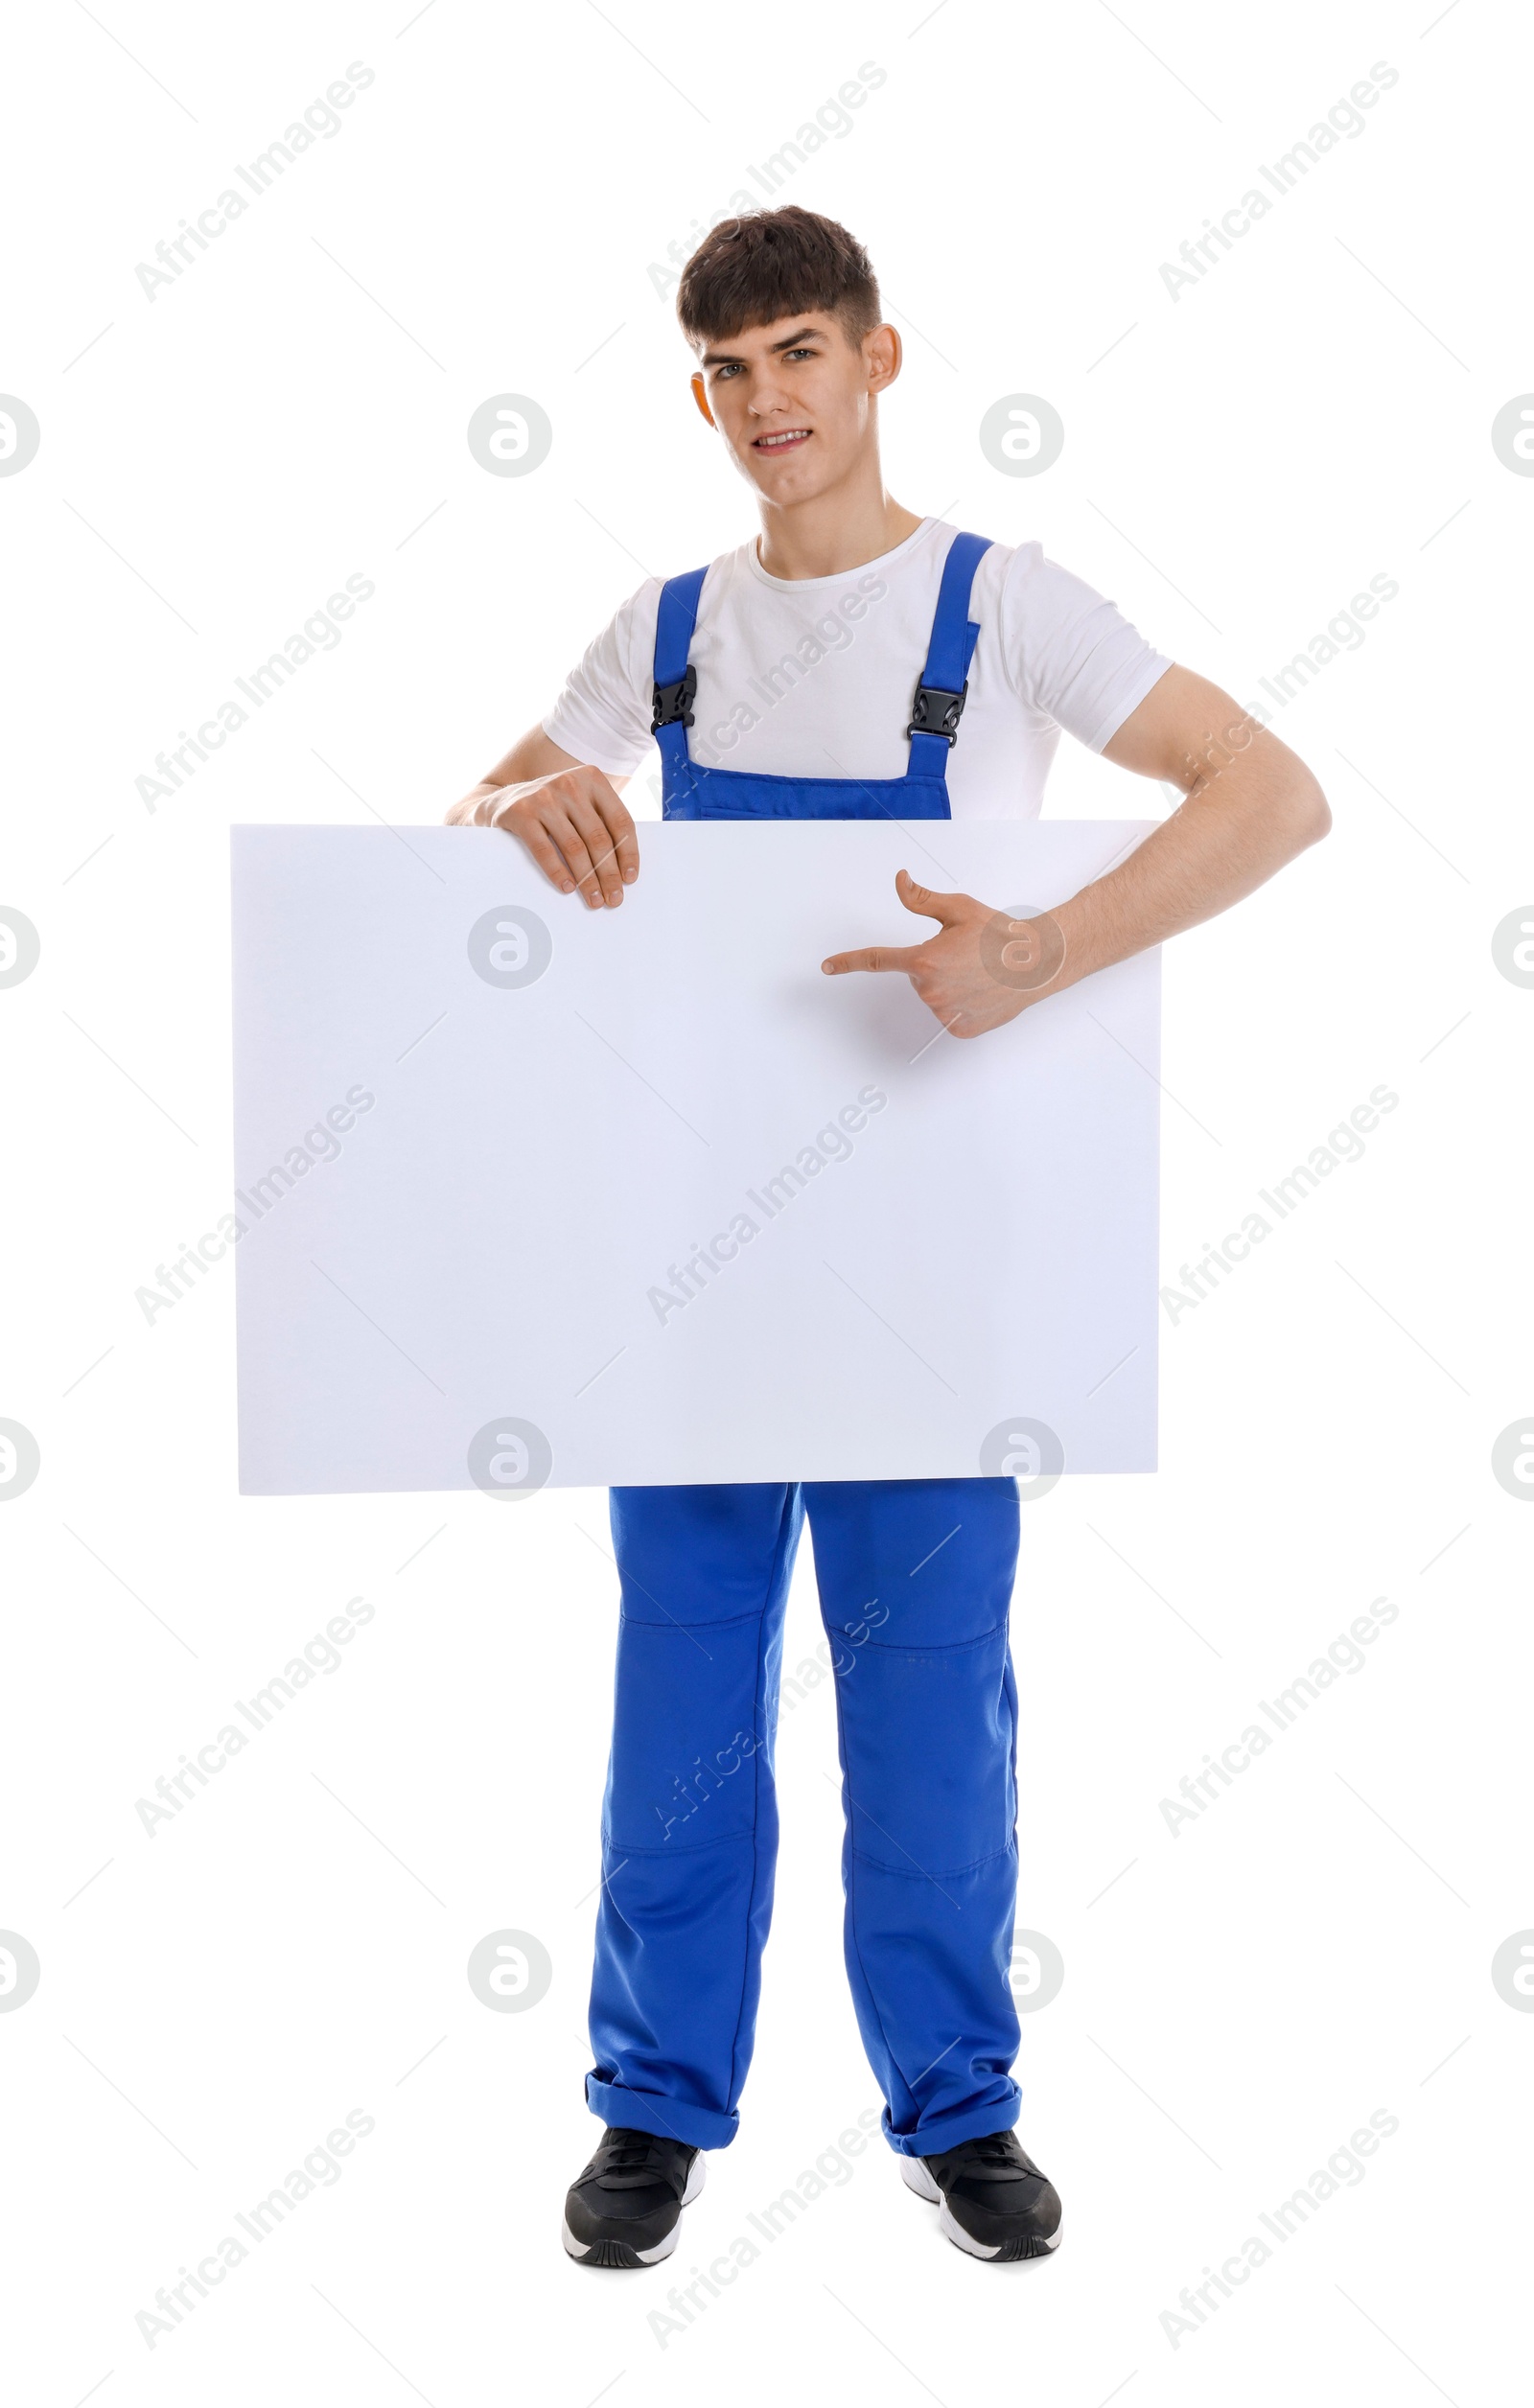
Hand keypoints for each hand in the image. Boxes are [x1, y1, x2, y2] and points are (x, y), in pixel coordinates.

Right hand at [486, 764, 637, 907]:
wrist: (500, 799)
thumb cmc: (550, 808)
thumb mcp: (579, 804)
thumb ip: (600, 822)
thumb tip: (622, 869)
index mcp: (592, 779)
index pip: (620, 821)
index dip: (628, 853)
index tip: (630, 879)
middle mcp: (569, 784)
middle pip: (598, 838)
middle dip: (608, 874)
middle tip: (613, 898)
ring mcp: (544, 797)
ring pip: (574, 847)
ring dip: (587, 879)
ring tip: (593, 899)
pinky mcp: (521, 812)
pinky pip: (544, 850)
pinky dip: (557, 872)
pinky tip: (567, 887)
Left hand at [821, 868, 1066, 1037]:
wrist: (1038, 963)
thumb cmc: (1000, 935)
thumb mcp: (959, 909)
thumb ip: (922, 898)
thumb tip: (899, 881)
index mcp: (924, 960)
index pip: (876, 960)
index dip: (847, 962)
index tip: (827, 966)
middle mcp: (930, 990)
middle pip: (916, 975)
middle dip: (933, 963)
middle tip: (965, 955)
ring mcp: (945, 1014)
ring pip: (933, 995)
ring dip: (948, 984)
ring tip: (977, 973)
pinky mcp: (959, 1030)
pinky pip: (949, 1015)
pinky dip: (962, 1004)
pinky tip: (982, 992)